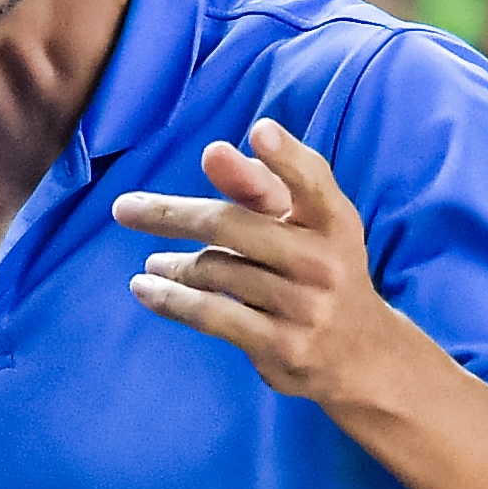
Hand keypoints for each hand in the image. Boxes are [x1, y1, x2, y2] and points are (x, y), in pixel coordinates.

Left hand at [113, 118, 417, 408]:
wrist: (363, 356)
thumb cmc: (320, 272)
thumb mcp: (305, 227)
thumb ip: (260, 189)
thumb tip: (214, 153)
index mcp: (335, 220)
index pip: (312, 181)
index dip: (286, 158)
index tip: (260, 132)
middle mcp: (324, 261)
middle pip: (232, 225)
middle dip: (171, 214)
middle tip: (124, 209)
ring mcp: (304, 306)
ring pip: (214, 270)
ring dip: (173, 265)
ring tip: (155, 261)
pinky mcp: (281, 345)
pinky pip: (210, 314)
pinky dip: (169, 299)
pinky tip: (145, 288)